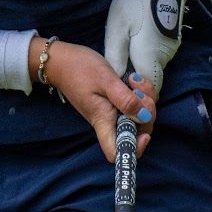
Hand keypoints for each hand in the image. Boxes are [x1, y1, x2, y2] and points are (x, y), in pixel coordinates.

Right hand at [34, 37, 153, 160]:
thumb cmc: (79, 69)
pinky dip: (141, 92)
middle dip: (147, 114)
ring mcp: (114, 112)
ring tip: (135, 81)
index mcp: (103, 121)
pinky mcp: (117, 102)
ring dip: (146, 99)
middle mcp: (110, 121)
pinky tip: (134, 79)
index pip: (117, 152)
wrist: (63, 60)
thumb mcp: (105, 80)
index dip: (134, 149)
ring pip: (140, 116)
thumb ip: (124, 99)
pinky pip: (137, 104)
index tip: (145, 133)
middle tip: (139, 91)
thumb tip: (144, 116)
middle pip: (137, 132)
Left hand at [103, 0, 192, 98]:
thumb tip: (115, 79)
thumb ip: (116, 56)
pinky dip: (145, 56)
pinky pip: (157, 57)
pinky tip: (134, 44)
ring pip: (152, 68)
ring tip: (123, 54)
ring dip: (139, 67)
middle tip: (117, 70)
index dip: (134, 94)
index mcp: (149, 58)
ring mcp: (169, 49)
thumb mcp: (117, 27)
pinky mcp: (170, 40)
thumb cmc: (136, 1)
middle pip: (149, 80)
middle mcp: (163, 58)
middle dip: (135, 82)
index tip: (120, 86)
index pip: (145, 90)